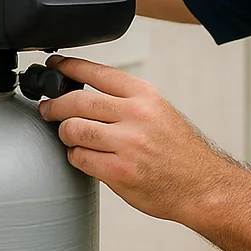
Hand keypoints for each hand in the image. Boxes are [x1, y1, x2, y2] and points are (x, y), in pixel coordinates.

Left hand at [36, 55, 246, 224]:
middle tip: (48, 109)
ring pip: (73, 129)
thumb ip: (126, 100)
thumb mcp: (159, 111)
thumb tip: (84, 93)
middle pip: (77, 101)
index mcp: (145, 95)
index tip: (54, 65)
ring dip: (64, 133)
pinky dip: (76, 156)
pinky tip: (84, 156)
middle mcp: (136, 115)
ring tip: (69, 136)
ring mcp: (127, 144)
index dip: (68, 67)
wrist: (202, 185)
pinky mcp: (118, 172)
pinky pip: (79, 158)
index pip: (96, 72)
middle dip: (55, 105)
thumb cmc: (179, 151)